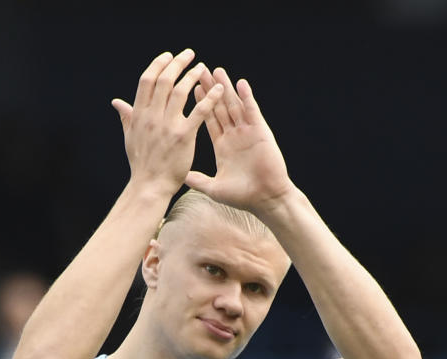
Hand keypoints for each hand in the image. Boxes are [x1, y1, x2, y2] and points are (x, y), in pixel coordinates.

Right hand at [111, 49, 223, 195]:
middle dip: (176, 63)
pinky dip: (209, 98)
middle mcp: (151, 116)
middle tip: (188, 54)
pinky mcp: (183, 136)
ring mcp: (167, 125)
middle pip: (163, 80)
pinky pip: (199, 112)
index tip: (168, 56)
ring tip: (202, 67)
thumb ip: (126, 117)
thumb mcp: (130, 137)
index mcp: (138, 114)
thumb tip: (116, 102)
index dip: (158, 65)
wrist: (149, 186)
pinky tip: (219, 90)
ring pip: (179, 91)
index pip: (146, 81)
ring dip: (192, 76)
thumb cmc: (141, 164)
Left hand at [185, 68, 295, 215]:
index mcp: (223, 146)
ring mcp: (248, 133)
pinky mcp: (261, 133)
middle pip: (220, 107)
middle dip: (211, 89)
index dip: (201, 103)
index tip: (191, 88)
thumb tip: (180, 177)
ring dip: (226, 88)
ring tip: (217, 71)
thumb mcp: (214, 188)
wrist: (266, 199)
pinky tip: (240, 83)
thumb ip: (198, 180)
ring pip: (235, 105)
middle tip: (201, 71)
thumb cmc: (242, 196)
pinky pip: (252, 112)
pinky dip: (247, 97)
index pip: (209, 119)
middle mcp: (234, 136)